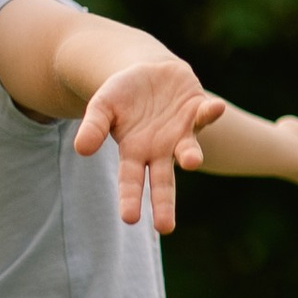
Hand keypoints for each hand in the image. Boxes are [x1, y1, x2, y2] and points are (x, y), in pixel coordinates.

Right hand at [74, 55, 227, 232]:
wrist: (148, 70)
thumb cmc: (121, 94)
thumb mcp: (102, 106)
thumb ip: (93, 126)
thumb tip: (81, 149)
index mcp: (134, 152)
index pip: (130, 181)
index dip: (130, 199)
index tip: (129, 218)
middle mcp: (160, 150)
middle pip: (163, 182)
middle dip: (164, 203)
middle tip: (165, 227)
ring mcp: (182, 134)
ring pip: (188, 151)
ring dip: (190, 156)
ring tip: (191, 162)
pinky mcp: (198, 112)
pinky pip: (206, 115)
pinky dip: (210, 112)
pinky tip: (215, 107)